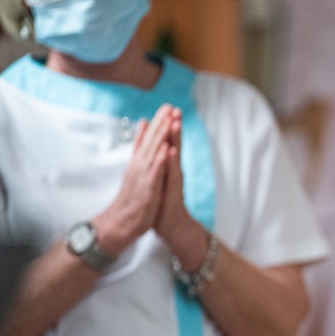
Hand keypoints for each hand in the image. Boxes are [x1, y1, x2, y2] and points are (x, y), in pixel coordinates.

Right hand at [95, 104, 172, 251]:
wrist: (121, 223)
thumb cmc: (132, 198)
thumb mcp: (136, 173)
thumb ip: (139, 151)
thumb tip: (141, 133)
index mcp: (139, 163)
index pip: (148, 139)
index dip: (158, 123)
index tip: (167, 106)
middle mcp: (139, 167)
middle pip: (150, 142)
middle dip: (160, 124)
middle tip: (169, 106)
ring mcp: (142, 178)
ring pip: (152, 153)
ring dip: (160, 137)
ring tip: (169, 121)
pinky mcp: (146, 190)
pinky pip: (154, 173)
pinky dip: (160, 160)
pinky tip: (166, 149)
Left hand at [153, 108, 197, 246]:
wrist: (173, 228)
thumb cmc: (165, 205)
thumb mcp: (159, 181)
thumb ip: (159, 165)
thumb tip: (159, 150)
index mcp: (168, 168)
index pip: (168, 144)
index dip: (167, 126)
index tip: (167, 108)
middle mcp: (174, 172)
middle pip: (174, 145)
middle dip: (174, 127)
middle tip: (175, 108)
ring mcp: (174, 182)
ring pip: (175, 157)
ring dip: (176, 139)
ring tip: (175, 123)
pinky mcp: (173, 192)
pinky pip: (172, 175)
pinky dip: (171, 162)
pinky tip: (171, 150)